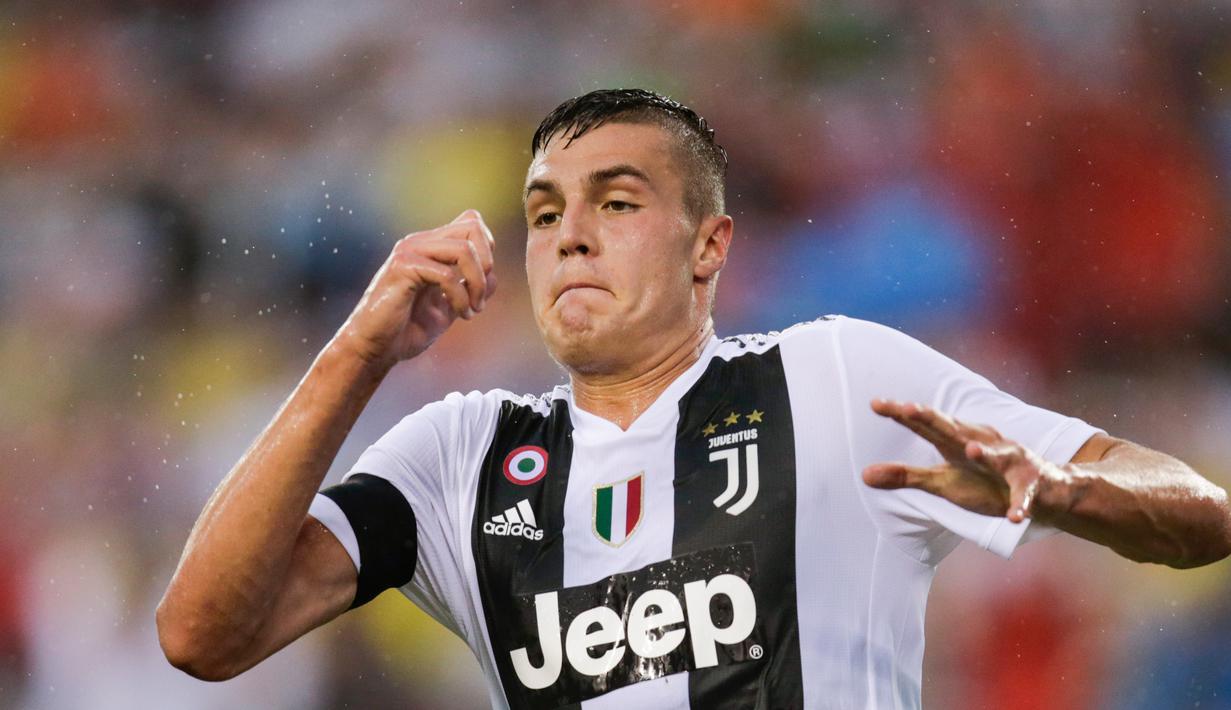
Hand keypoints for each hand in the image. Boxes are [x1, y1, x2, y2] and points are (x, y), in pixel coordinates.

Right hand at [333, 209, 496, 366]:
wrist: (375, 348)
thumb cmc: (407, 329)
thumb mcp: (449, 307)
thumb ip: (469, 288)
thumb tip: (493, 276)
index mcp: (430, 248)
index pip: (471, 222)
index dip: (488, 250)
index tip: (483, 286)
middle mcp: (420, 243)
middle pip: (472, 226)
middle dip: (486, 264)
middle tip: (480, 298)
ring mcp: (409, 252)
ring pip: (463, 249)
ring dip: (477, 283)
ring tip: (472, 310)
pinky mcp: (402, 267)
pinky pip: (446, 274)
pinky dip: (460, 297)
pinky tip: (461, 314)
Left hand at [862, 399, 1066, 522]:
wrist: (1043, 489)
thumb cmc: (984, 481)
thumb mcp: (941, 481)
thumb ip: (905, 476)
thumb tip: (863, 475)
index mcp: (956, 443)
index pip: (925, 425)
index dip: (902, 414)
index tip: (875, 402)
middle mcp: (982, 445)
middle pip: (954, 430)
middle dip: (934, 419)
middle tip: (910, 408)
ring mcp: (1009, 464)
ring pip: (997, 456)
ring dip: (986, 453)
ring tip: (972, 450)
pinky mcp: (1031, 486)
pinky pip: (1025, 496)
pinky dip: (1020, 504)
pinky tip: (1015, 516)